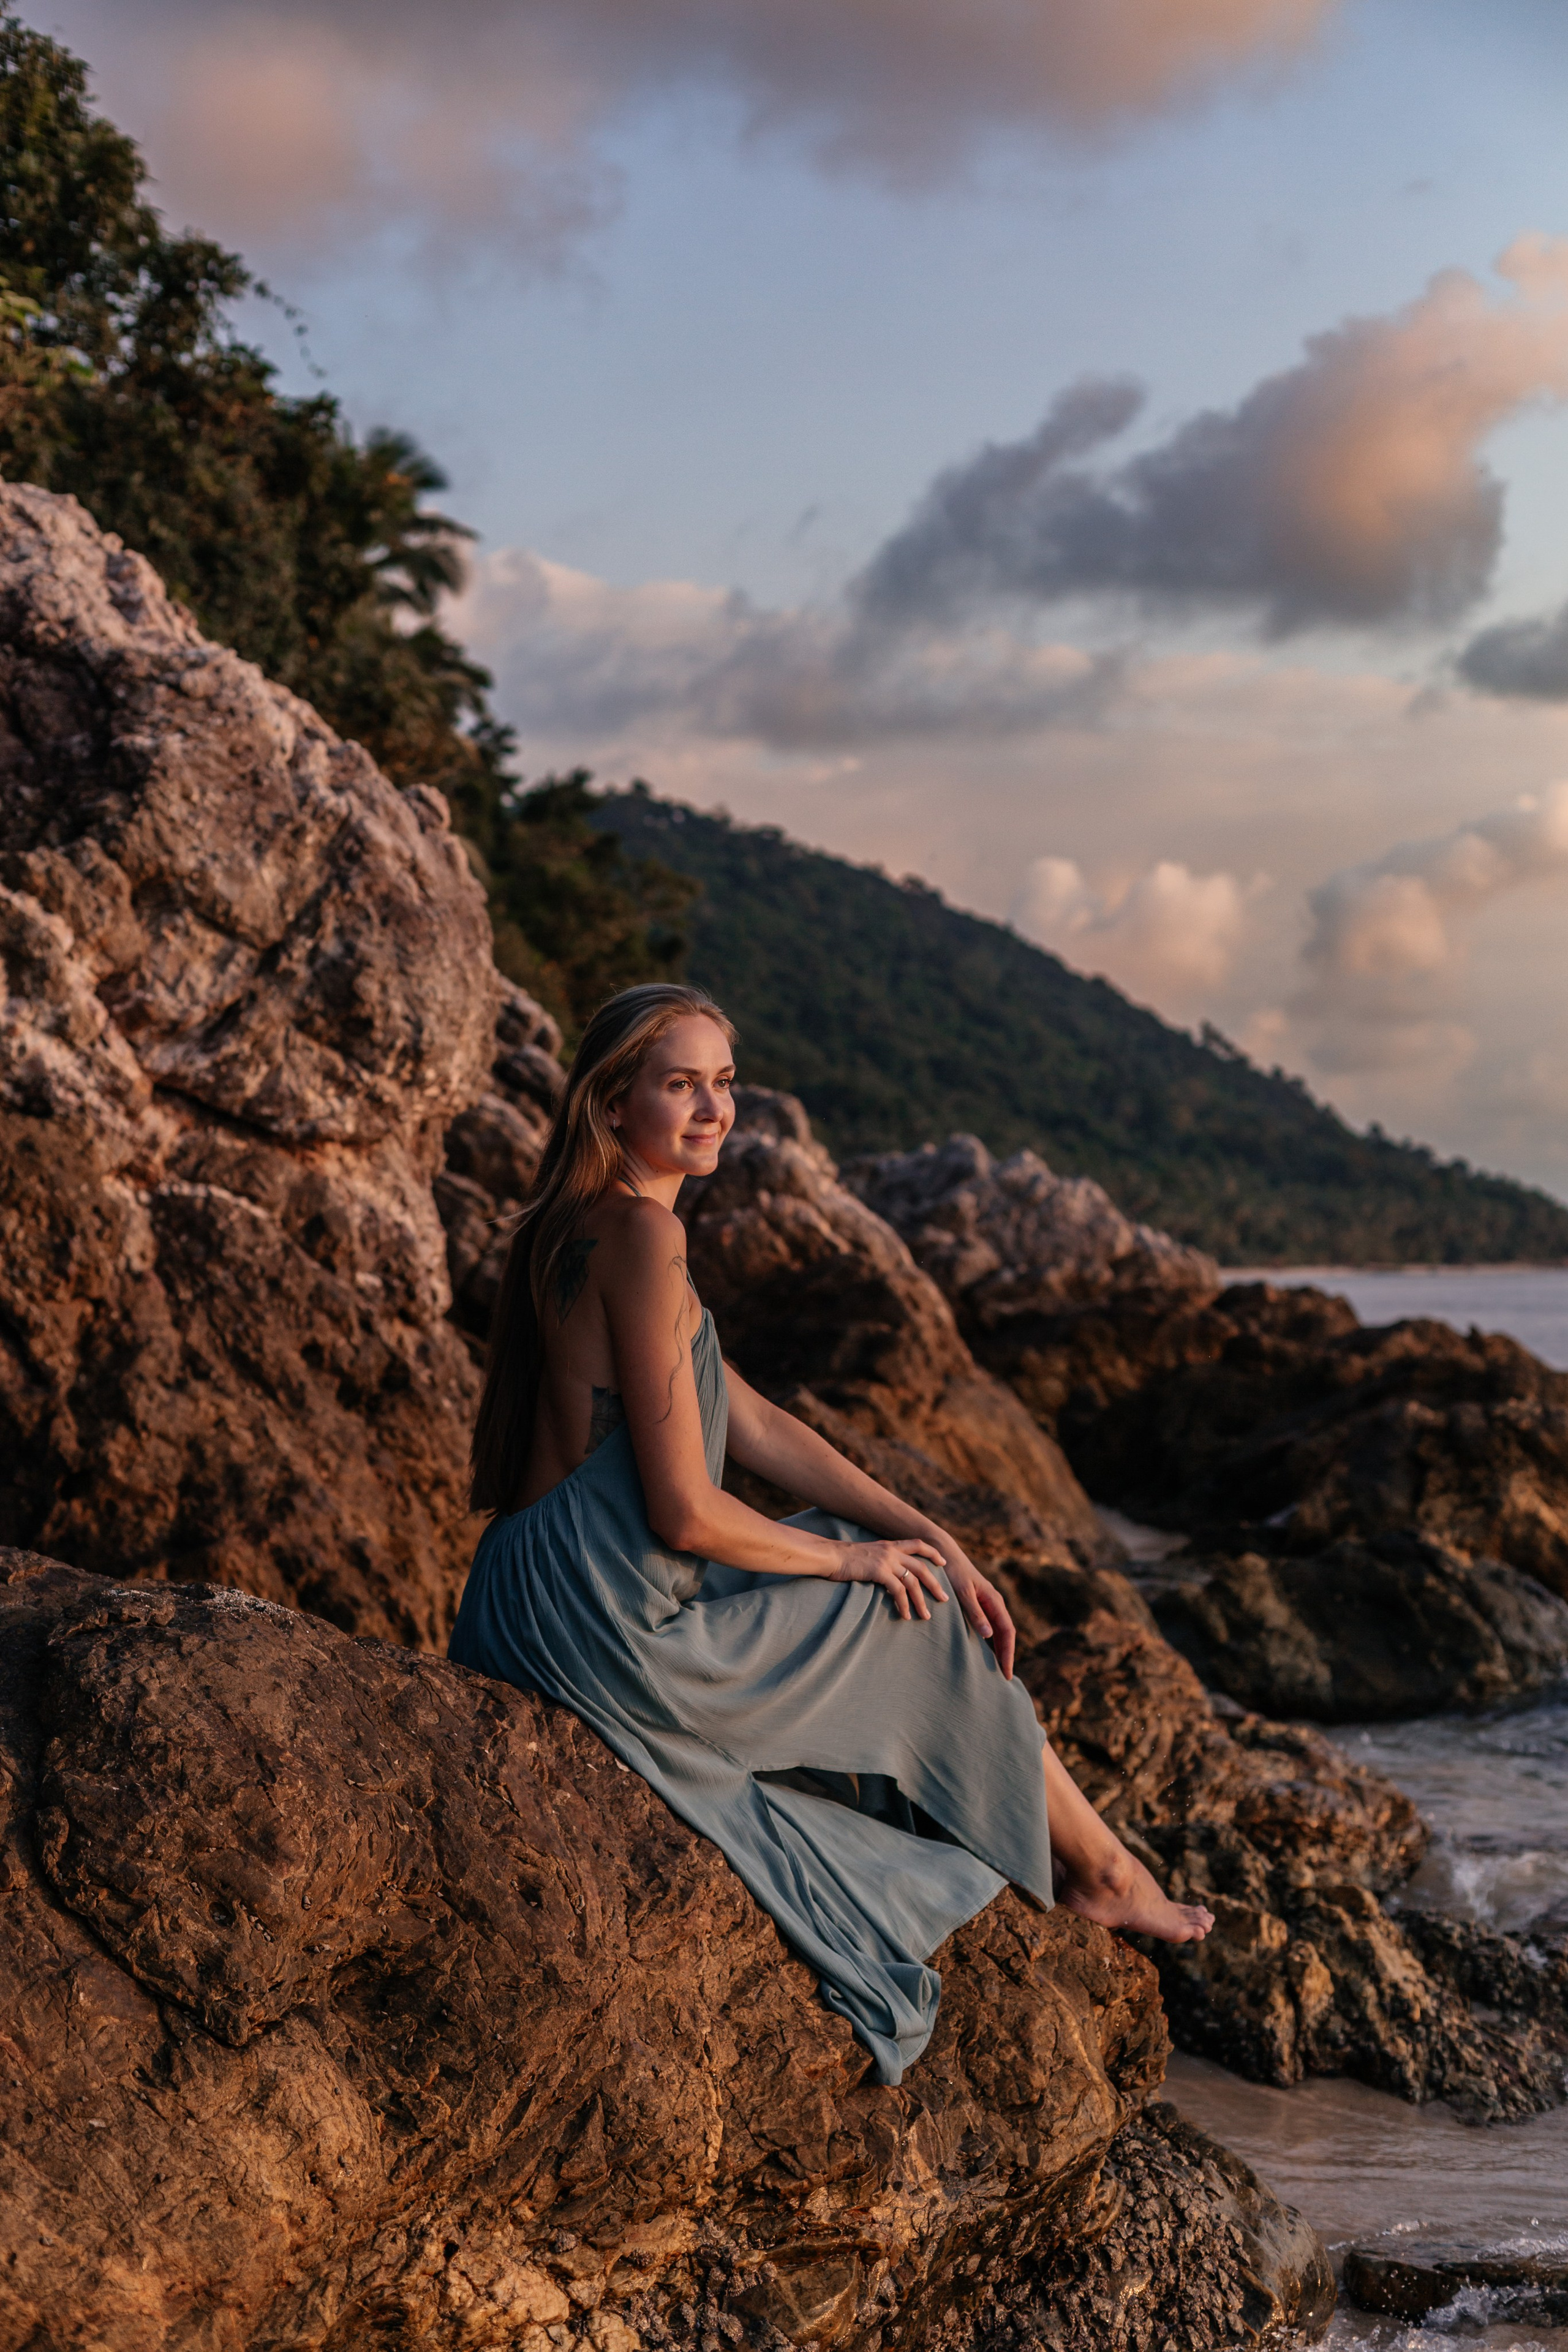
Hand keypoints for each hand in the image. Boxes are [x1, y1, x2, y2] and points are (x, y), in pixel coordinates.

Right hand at [832, 1538, 948, 1621]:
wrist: (829, 1555)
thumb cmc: (844, 1558)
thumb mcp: (867, 1553)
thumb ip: (880, 1560)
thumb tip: (887, 1573)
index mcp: (890, 1545)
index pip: (918, 1544)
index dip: (933, 1553)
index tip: (943, 1563)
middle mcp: (891, 1551)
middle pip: (922, 1567)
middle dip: (935, 1585)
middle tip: (944, 1599)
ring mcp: (886, 1561)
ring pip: (913, 1582)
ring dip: (921, 1601)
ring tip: (926, 1616)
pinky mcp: (879, 1571)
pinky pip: (897, 1591)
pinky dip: (903, 1605)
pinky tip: (904, 1615)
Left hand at [929, 1537, 1016, 1679]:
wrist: (944, 1554)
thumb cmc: (952, 1572)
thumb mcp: (962, 1592)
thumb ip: (975, 1612)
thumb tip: (990, 1636)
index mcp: (994, 1600)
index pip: (1007, 1631)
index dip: (1008, 1653)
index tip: (1005, 1672)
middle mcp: (994, 1603)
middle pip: (1006, 1634)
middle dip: (1006, 1655)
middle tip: (1004, 1678)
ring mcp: (987, 1604)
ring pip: (998, 1631)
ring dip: (1000, 1649)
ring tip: (997, 1670)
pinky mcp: (978, 1605)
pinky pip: (989, 1627)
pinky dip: (991, 1641)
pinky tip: (985, 1652)